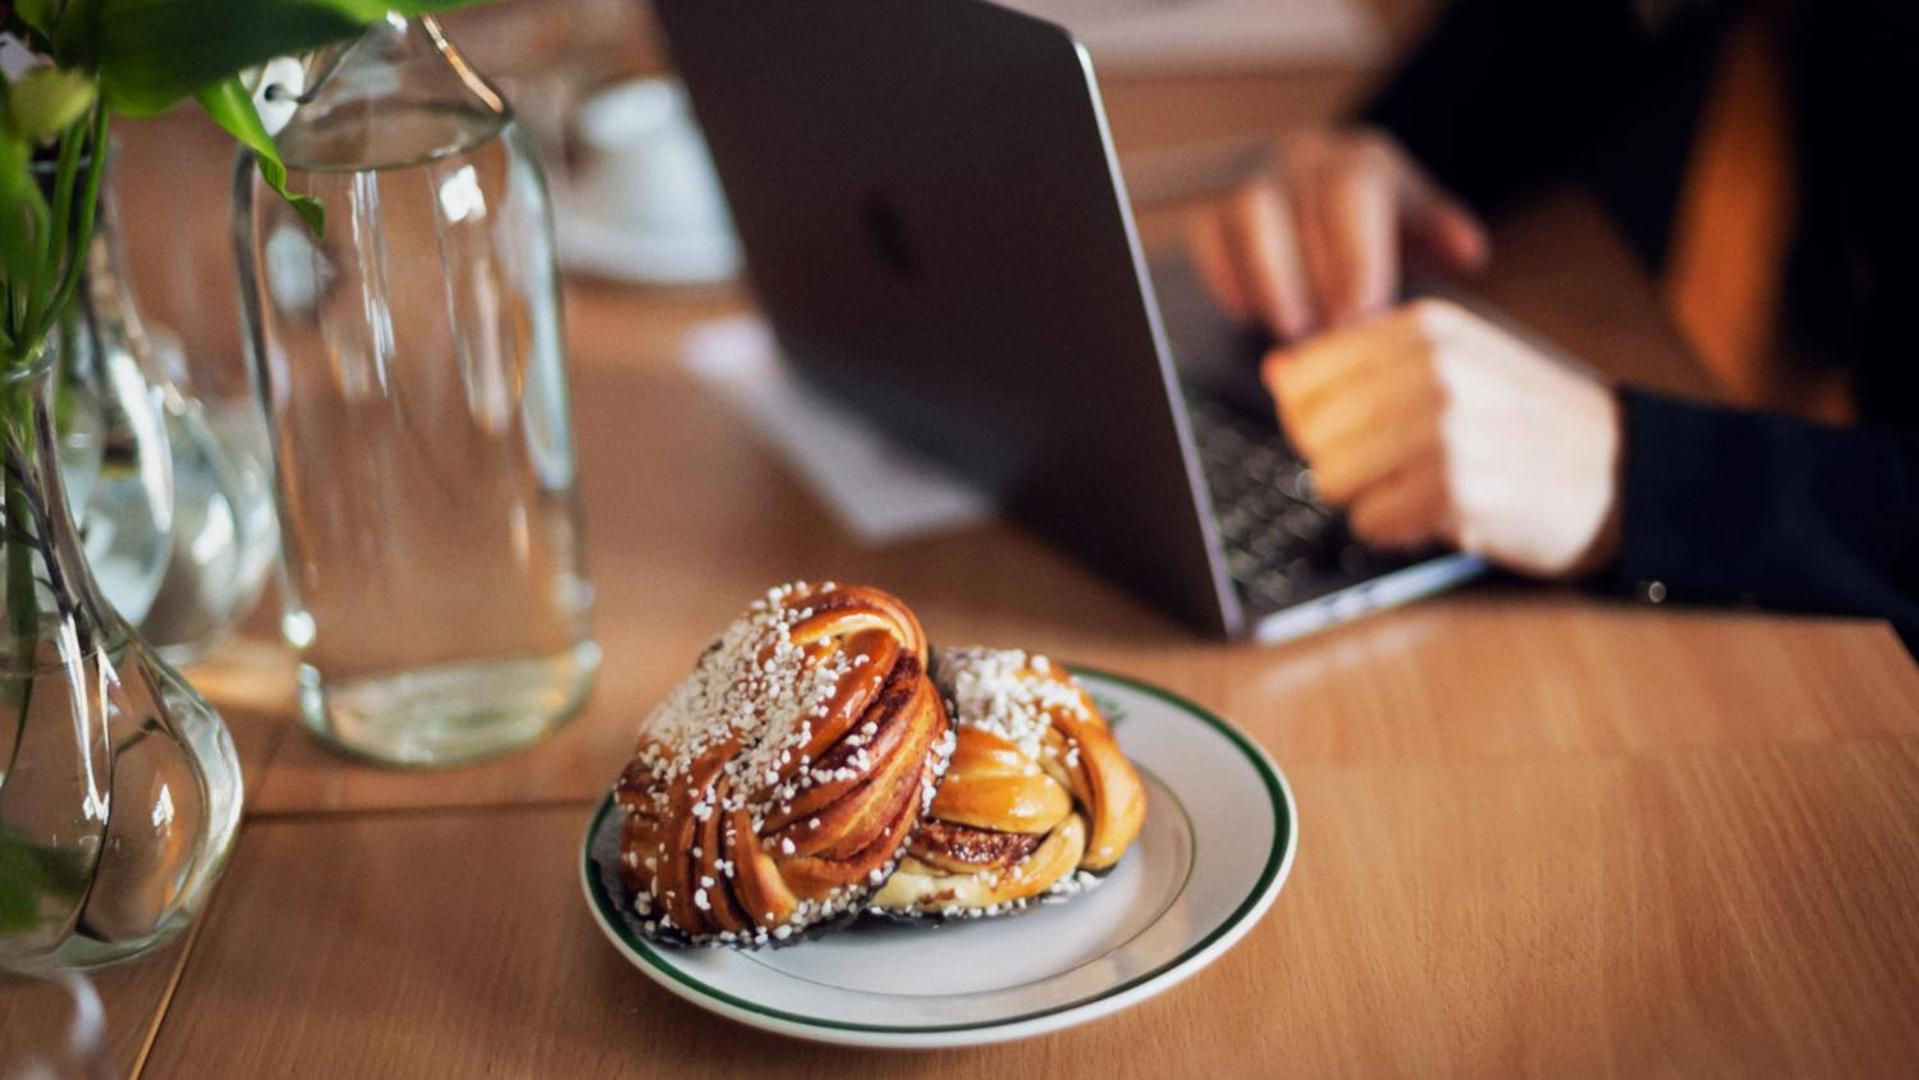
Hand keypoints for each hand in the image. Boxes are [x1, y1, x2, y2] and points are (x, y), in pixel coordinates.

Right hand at [1187, 129, 1489, 338]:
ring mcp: (1252, 179)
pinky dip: (1224, 275)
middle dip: (1308, 276)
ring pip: (1244, 214)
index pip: (1348, 192)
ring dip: (1266, 277)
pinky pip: (1206, 233)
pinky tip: (1249, 313)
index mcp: (1358, 158)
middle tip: (1328, 334)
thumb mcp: (1418, 222)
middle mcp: (1300, 157)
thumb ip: (1441, 232)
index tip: (1360, 310)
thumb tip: (1470, 249)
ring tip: (1290, 329)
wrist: (1328, 201)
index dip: (1351, 253)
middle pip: (1291, 204)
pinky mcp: (1213, 209)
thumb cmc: (1377, 222)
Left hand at [1263, 298, 1623, 578]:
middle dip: (1342, 459)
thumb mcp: (1455, 359)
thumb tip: (1278, 370)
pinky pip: (1370, 522)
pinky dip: (1395, 529)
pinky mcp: (1457, 492)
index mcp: (1425, 327)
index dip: (1315, 415)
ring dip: (1368, 496)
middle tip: (1400, 464)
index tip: (1361, 426)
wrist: (1624, 473)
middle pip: (1309, 431)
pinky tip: (1440, 513)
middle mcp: (1433, 368)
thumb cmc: (1526, 420)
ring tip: (1423, 485)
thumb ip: (1364, 359)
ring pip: (1330, 478)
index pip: (1302, 375)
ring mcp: (1446, 429)